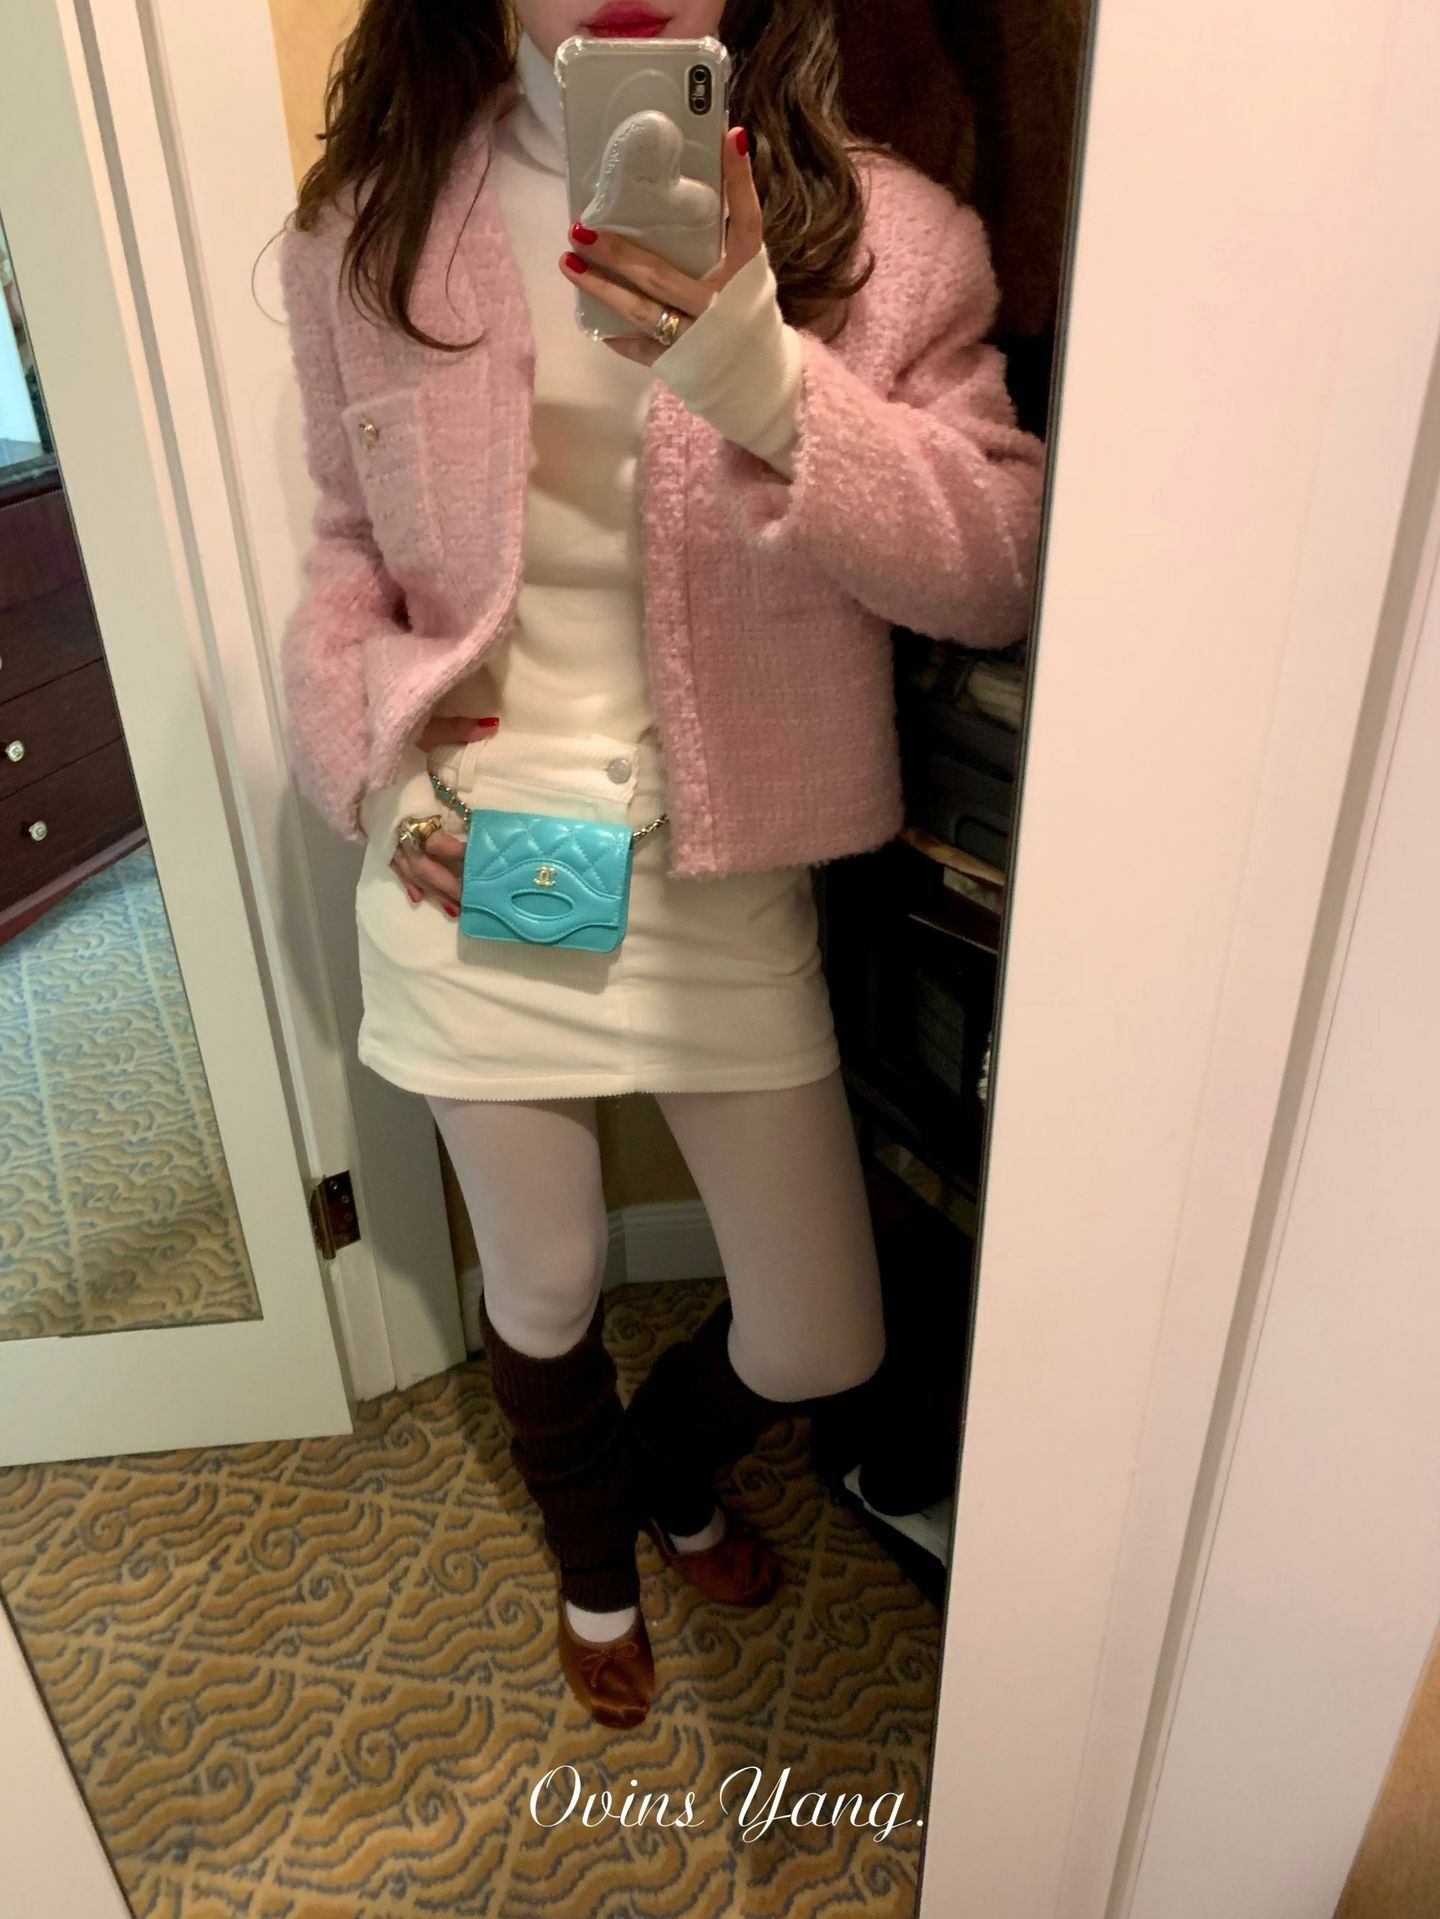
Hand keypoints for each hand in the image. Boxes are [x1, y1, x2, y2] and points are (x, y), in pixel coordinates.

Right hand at [389, 712, 493, 915]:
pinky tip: (418, 900)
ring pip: (410, 868)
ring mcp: (382, 830)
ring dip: (433, 889)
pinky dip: (406, 881)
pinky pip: (392, 862)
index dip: (451, 850)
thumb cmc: (380, 732)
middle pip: (422, 862)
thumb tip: (492, 726)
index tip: (471, 857)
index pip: (429, 836)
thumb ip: (454, 728)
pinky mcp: (375, 831)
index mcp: (403, 800)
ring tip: (455, 911)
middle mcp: (391, 823)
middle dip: (447, 883)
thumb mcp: (417, 726)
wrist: (336, 736)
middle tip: (472, 901)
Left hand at [559, 127, 762, 366]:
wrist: (758, 377)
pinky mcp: (680, 363)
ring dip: (601, 288)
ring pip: (641, 311)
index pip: (745, 220)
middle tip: (580, 228)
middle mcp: (720, 304)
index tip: (724, 136)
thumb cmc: (745, 310)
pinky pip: (642, 348)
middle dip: (618, 252)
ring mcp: (697, 337)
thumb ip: (729, 224)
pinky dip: (618, 336)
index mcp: (745, 273)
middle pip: (661, 276)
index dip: (737, 180)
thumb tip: (719, 152)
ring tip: (568, 262)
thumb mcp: (745, 268)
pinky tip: (593, 320)